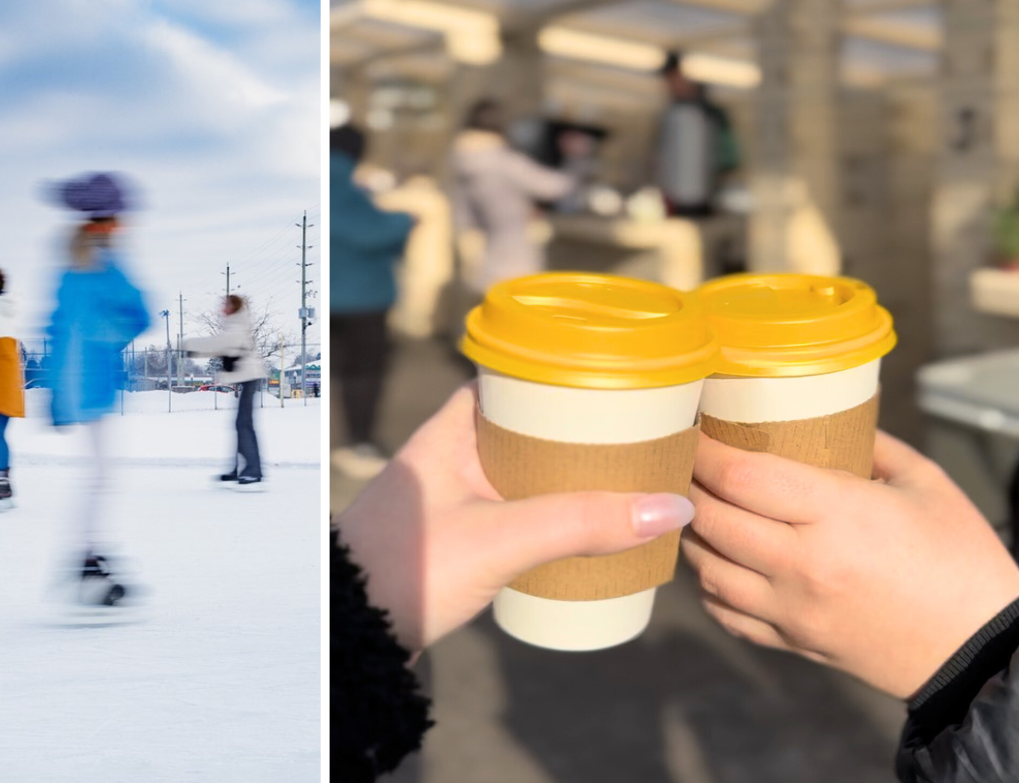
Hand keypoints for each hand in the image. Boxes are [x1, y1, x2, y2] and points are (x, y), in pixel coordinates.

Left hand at [333, 383, 695, 652]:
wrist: (348, 639)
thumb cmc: (404, 571)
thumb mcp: (500, 541)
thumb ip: (579, 523)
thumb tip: (669, 507)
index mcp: (447, 433)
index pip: (509, 383)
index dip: (559, 379)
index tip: (612, 384)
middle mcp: (448, 460)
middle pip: (525, 432)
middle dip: (577, 437)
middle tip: (636, 439)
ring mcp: (451, 503)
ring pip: (522, 478)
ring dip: (566, 482)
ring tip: (624, 485)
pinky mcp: (456, 544)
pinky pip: (514, 516)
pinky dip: (549, 518)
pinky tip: (581, 534)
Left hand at [684, 431, 1018, 698]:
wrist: (980, 648)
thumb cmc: (959, 558)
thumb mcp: (923, 482)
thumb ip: (868, 443)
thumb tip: (819, 415)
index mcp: (838, 516)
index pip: (741, 477)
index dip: (704, 451)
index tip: (692, 431)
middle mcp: (804, 565)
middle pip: (711, 519)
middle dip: (686, 486)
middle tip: (681, 463)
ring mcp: (792, 609)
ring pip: (707, 570)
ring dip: (692, 535)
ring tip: (694, 507)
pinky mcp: (791, 642)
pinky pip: (725, 613)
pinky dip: (709, 585)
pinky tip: (715, 560)